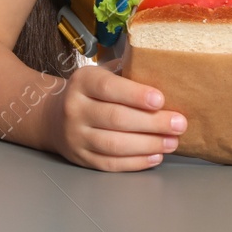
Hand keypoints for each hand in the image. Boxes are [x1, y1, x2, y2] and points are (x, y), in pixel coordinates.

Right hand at [45, 60, 186, 171]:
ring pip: (115, 144)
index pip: (108, 88)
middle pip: (116, 118)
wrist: (53, 117)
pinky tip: (155, 156)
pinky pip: (111, 163)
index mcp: (82, 82)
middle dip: (152, 123)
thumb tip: (163, 67)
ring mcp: (77, 136)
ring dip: (148, 144)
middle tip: (179, 124)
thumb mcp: (101, 73)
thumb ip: (127, 71)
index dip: (135, 95)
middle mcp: (75, 109)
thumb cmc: (91, 93)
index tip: (160, 99)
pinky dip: (136, 162)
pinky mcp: (82, 158)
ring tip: (172, 142)